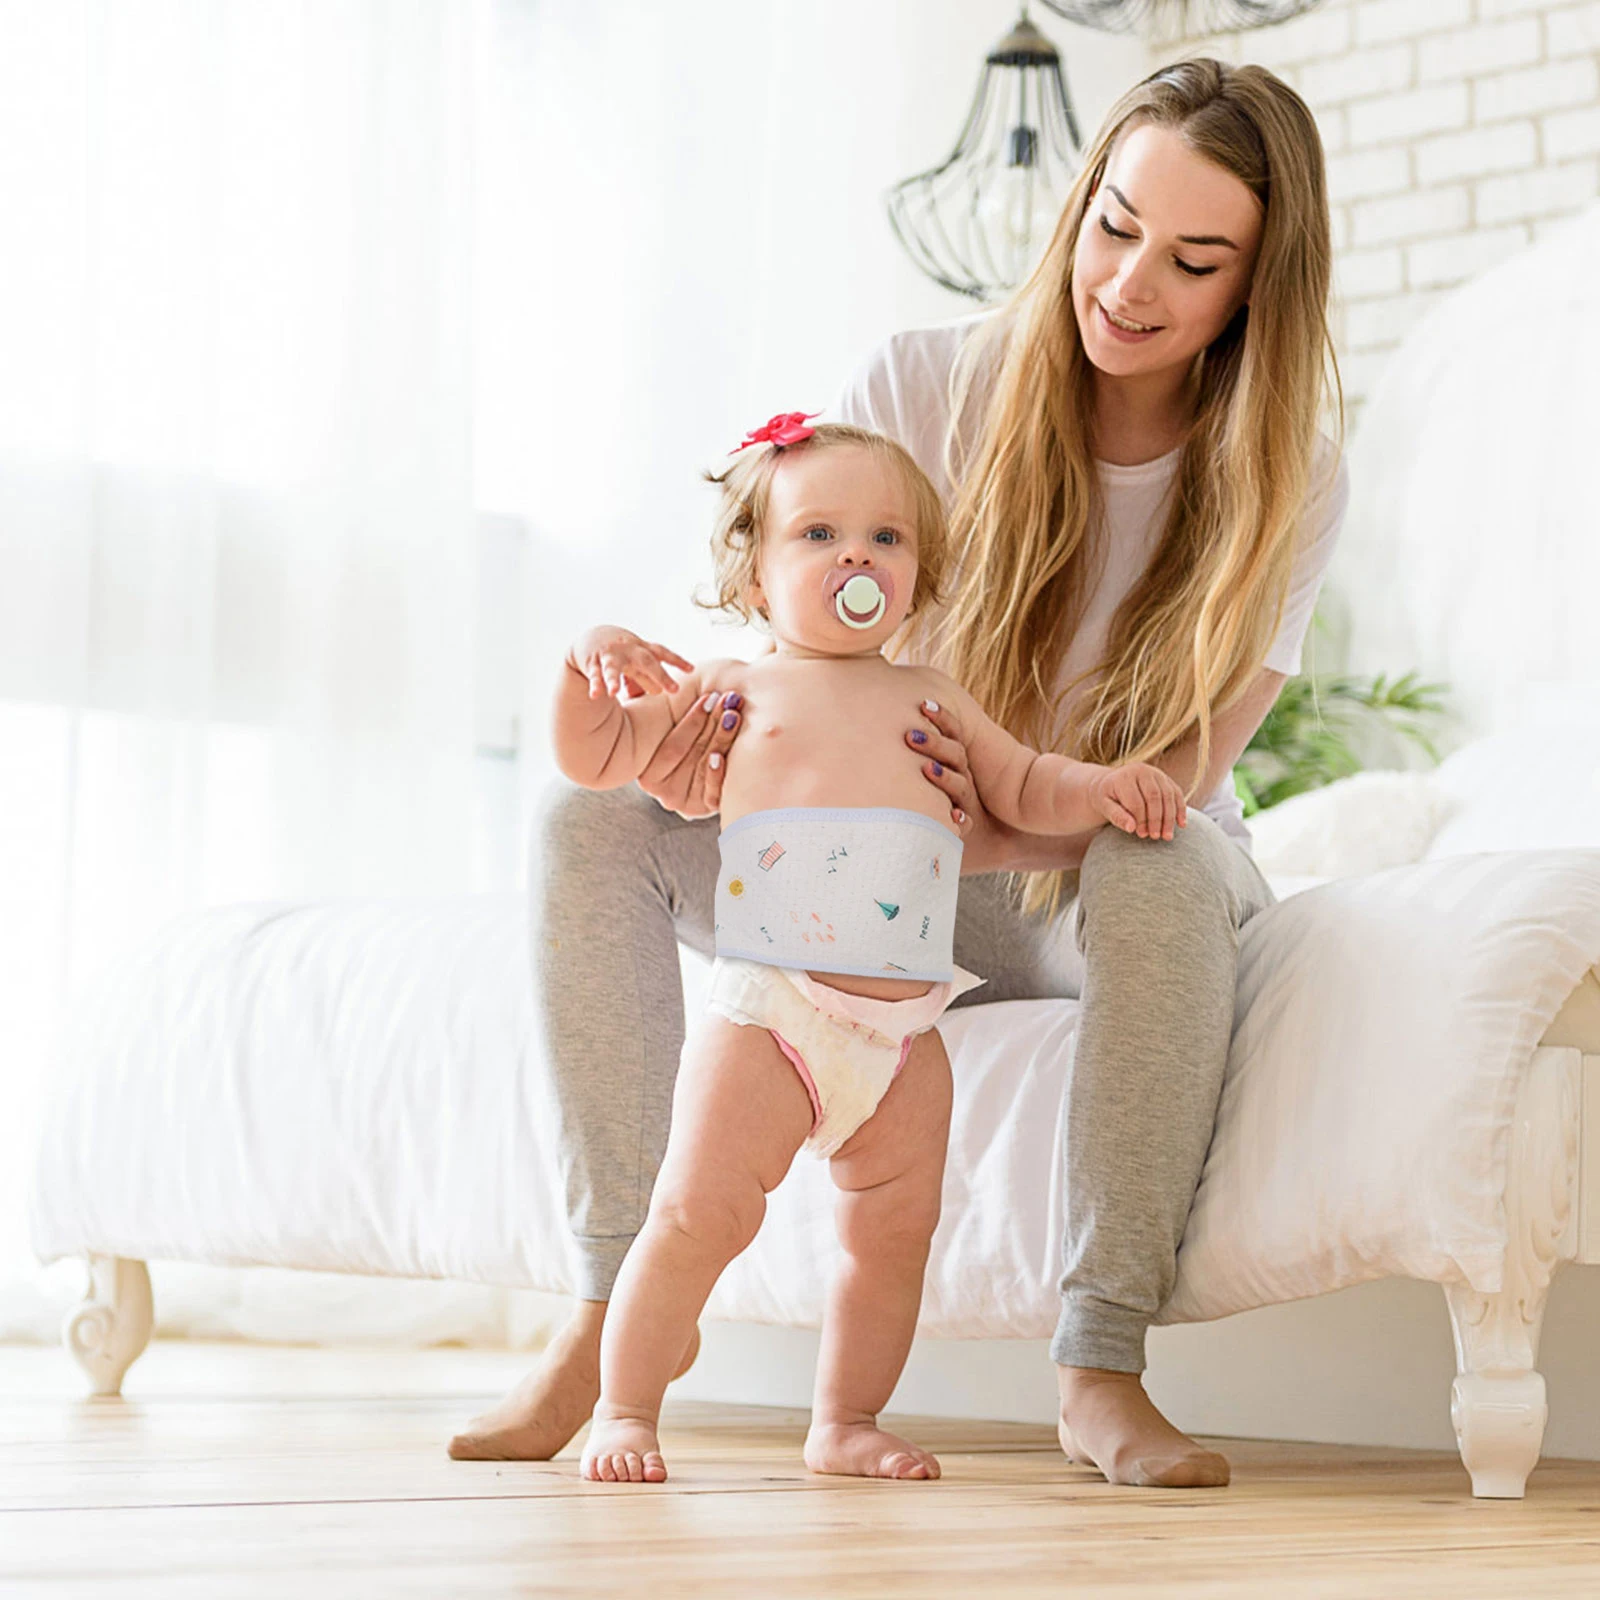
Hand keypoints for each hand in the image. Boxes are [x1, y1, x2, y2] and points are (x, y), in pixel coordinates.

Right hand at [573, 625, 693, 701]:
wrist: (590, 637)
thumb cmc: (620, 652)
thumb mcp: (635, 662)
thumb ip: (646, 676)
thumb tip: (659, 692)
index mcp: (640, 648)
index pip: (662, 653)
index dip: (676, 660)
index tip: (691, 669)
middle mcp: (627, 650)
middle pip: (646, 661)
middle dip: (660, 675)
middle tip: (674, 689)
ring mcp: (609, 655)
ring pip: (613, 668)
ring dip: (614, 680)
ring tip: (614, 693)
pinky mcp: (592, 662)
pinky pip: (594, 674)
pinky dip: (595, 684)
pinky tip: (596, 695)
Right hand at [637, 689, 742, 818]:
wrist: (714, 783)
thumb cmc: (689, 745)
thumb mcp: (668, 731)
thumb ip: (652, 711)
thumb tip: (631, 682)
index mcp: (650, 774)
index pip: (672, 746)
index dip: (692, 721)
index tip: (710, 697)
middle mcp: (665, 792)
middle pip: (691, 755)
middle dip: (712, 724)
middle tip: (729, 700)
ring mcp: (686, 802)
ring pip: (704, 768)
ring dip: (722, 740)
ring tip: (734, 715)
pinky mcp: (706, 809)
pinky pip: (713, 795)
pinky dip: (717, 775)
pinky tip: (722, 755)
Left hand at [905, 697, 992, 860]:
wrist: (951, 824)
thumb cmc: (915, 787)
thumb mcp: (911, 762)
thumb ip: (902, 741)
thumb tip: (861, 707)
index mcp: (950, 755)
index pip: (951, 731)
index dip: (941, 717)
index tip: (924, 705)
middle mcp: (959, 773)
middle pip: (954, 754)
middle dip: (934, 743)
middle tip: (910, 736)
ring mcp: (961, 797)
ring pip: (960, 785)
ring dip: (944, 776)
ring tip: (927, 768)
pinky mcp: (962, 822)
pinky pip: (965, 822)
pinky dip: (960, 820)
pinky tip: (954, 817)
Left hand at [1088, 761, 1187, 840]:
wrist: (1113, 784)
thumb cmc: (1108, 798)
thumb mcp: (1105, 806)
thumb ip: (1116, 816)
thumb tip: (1131, 828)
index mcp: (1125, 776)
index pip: (1136, 800)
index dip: (1140, 819)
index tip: (1141, 834)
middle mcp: (1142, 770)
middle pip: (1154, 796)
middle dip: (1156, 819)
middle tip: (1155, 837)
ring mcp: (1157, 773)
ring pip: (1168, 795)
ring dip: (1170, 818)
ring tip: (1167, 836)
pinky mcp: (1166, 779)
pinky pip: (1177, 794)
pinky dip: (1181, 809)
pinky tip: (1181, 825)